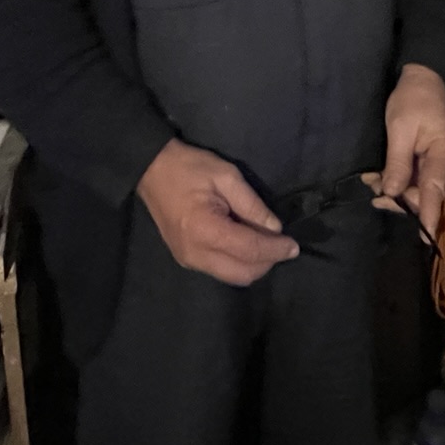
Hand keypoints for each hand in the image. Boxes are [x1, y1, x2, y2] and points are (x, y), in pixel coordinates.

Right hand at [136, 139, 299, 285]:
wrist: (150, 169)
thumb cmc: (189, 167)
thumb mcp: (226, 175)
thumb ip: (252, 204)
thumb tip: (275, 227)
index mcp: (206, 230)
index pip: (250, 250)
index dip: (275, 249)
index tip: (294, 246)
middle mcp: (196, 253)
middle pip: (243, 273)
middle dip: (267, 262)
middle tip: (280, 244)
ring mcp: (188, 260)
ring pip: (232, 277)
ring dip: (253, 265)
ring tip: (264, 243)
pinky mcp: (185, 259)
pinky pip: (219, 270)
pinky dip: (237, 263)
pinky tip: (244, 244)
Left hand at [367, 63, 444, 237]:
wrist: (424, 79)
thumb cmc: (413, 99)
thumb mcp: (400, 128)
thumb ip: (398, 162)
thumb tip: (392, 193)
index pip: (435, 189)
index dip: (429, 215)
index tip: (424, 237)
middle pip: (427, 195)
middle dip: (399, 198)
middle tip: (371, 188)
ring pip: (422, 191)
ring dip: (397, 191)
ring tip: (372, 181)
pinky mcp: (436, 164)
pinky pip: (421, 182)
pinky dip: (401, 183)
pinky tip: (382, 178)